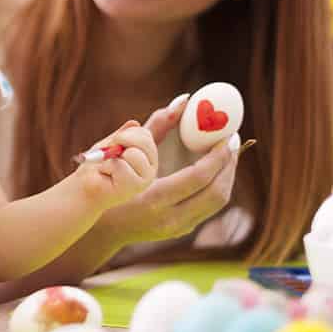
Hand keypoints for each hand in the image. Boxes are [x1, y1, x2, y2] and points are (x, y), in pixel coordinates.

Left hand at [75, 120, 157, 207]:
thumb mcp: (110, 145)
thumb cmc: (96, 166)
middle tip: (109, 153)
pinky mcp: (135, 187)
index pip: (145, 134)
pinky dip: (107, 167)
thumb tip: (134, 123)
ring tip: (108, 168)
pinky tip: (106, 176)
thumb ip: (123, 134)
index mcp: (147, 156)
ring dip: (112, 158)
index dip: (124, 135)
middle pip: (144, 140)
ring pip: (133, 153)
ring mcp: (145, 179)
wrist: (83, 187)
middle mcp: (151, 168)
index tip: (113, 145)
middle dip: (122, 141)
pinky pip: (120, 166)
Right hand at [99, 97, 237, 246]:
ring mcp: (177, 228)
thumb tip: (182, 101)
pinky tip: (215, 168)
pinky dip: (216, 185)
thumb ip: (155, 127)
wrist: (100, 228)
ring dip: (227, 175)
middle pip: (215, 193)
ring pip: (217, 203)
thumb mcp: (126, 154)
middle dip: (229, 165)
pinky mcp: (181, 230)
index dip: (218, 156)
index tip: (226, 136)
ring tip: (228, 152)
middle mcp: (169, 218)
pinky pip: (208, 207)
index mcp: (153, 199)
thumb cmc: (108, 183)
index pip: (198, 178)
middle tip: (232, 141)